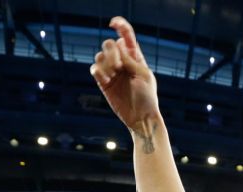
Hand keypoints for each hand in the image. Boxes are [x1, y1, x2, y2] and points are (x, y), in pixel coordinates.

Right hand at [90, 18, 160, 133]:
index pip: (126, 37)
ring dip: (106, 62)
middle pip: (109, 44)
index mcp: (135, 57)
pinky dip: (98, 71)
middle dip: (112, 52)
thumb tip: (118, 45)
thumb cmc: (147, 96)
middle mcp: (122, 62)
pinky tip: (107, 80)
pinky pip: (95, 70)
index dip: (120, 26)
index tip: (113, 23)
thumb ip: (130, 60)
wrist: (141, 117)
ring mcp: (112, 72)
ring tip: (113, 75)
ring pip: (100, 56)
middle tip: (119, 66)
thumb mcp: (142, 75)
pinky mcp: (104, 83)